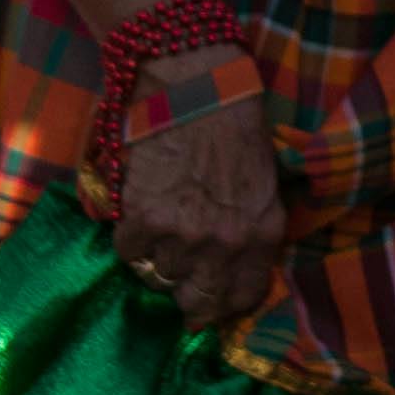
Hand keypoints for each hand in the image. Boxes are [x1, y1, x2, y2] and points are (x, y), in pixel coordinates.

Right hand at [108, 93, 285, 332]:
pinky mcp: (143, 217)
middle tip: (177, 279)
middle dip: (187, 296)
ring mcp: (182, 233)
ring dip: (156, 261)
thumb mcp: (267, 188)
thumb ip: (253, 233)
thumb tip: (231, 270)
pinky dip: (129, 240)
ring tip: (159, 233)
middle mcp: (224, 243)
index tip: (209, 301)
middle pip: (196, 299)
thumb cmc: (237, 131)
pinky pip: (128, 251)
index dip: (222, 304)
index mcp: (261, 236)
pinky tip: (138, 218)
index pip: (241, 298)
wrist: (198, 90)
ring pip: (158, 277)